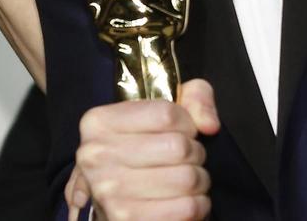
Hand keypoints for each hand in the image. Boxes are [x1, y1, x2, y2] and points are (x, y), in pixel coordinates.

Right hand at [66, 79, 219, 220]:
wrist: (115, 196)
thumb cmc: (142, 147)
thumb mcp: (162, 109)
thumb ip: (194, 98)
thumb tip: (209, 125)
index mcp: (99, 123)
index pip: (166, 114)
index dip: (187, 123)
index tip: (184, 131)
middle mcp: (97, 157)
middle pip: (178, 147)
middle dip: (195, 152)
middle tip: (188, 158)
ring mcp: (110, 194)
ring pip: (186, 178)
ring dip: (199, 179)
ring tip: (189, 178)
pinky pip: (186, 209)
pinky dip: (198, 204)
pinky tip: (187, 200)